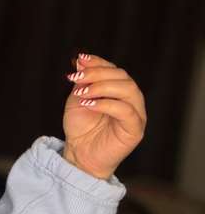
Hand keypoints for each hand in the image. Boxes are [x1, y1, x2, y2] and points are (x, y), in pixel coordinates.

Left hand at [61, 52, 146, 179]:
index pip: (114, 70)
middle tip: (77, 78)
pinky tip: (89, 105)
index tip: (80, 60)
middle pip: (123, 77)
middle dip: (98, 74)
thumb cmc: (80, 127)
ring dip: (102, 87)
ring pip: (129, 90)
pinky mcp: (135, 129)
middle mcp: (131, 100)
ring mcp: (136, 114)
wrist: (79, 153)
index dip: (98, 62)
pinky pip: (127, 111)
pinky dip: (107, 104)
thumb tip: (82, 60)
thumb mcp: (78, 98)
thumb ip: (83, 81)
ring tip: (82, 94)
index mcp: (118, 90)